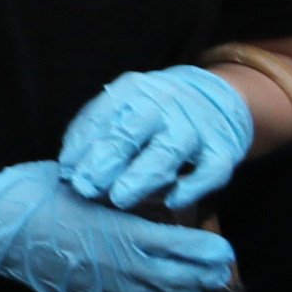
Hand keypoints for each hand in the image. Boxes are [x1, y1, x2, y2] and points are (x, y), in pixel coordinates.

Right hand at [0, 159, 236, 291]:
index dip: (208, 252)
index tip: (223, 250)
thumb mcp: (88, 187)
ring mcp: (102, 287)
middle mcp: (121, 266)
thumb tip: (154, 205)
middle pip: (179, 280)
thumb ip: (123, 201)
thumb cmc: (37, 194)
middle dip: (203, 277)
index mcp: (125, 234)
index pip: (184, 249)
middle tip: (218, 274)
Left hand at [61, 64, 253, 210]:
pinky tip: (172, 201)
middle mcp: (164, 104)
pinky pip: (210, 170)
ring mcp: (195, 126)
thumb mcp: (124, 107)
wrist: (216, 99)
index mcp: (132, 90)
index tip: (67, 172)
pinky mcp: (224, 149)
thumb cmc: (154, 112)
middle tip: (86, 187)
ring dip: (141, 176)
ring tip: (119, 198)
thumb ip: (97, 132)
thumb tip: (68, 168)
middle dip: (105, 160)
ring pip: (167, 151)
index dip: (81, 145)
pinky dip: (192, 186)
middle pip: (130, 132)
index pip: (102, 117)